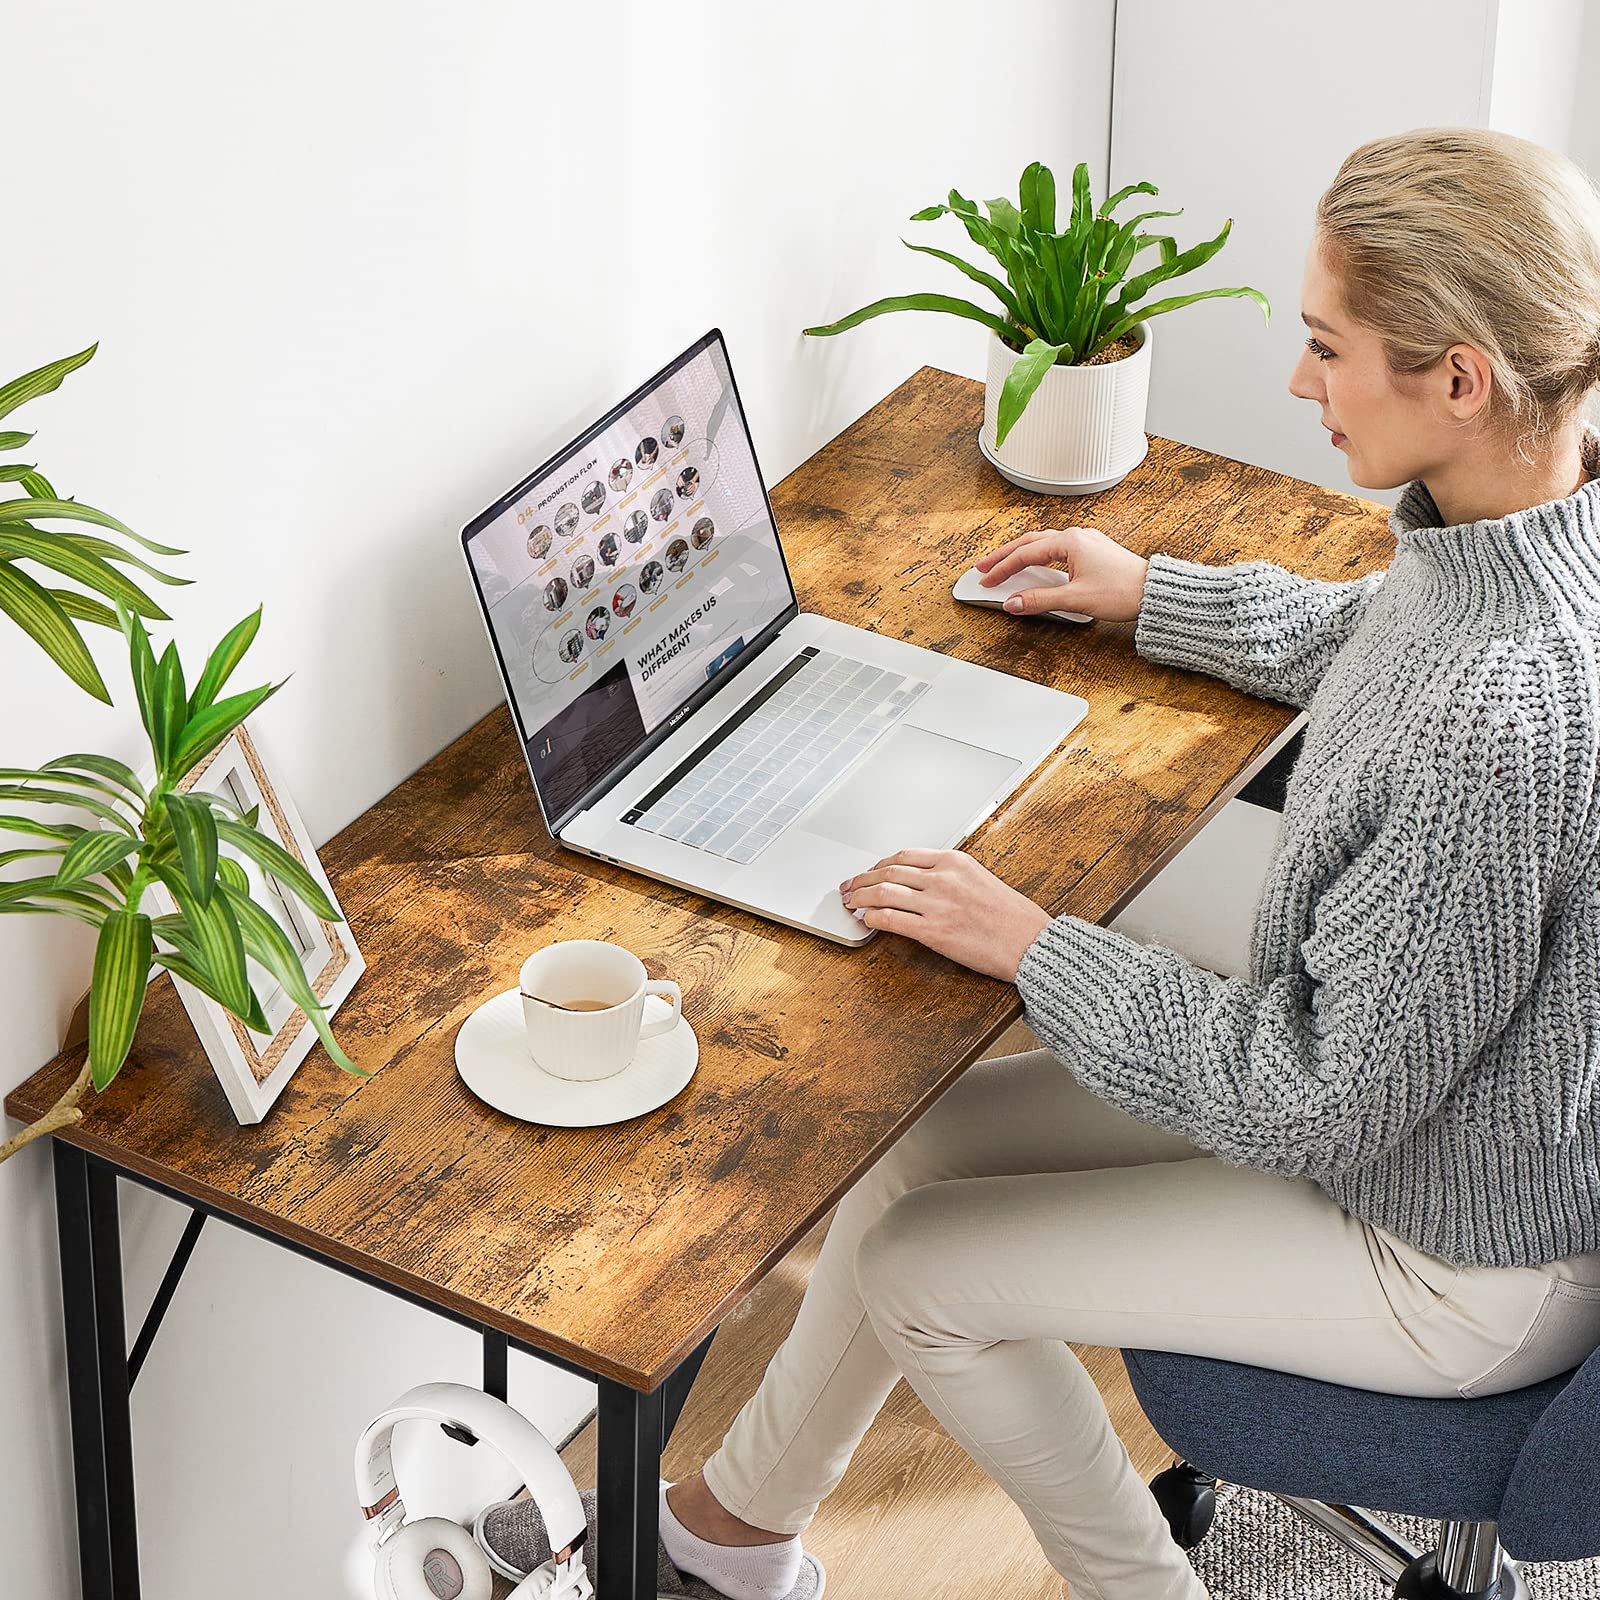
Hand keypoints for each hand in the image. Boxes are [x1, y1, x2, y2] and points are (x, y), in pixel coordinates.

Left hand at [840, 849, 1050, 980]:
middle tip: (849, 887)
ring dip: (860, 897)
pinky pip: (891, 919)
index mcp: (955, 862)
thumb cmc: (1013, 918)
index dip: (879, 864)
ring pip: (883, 892)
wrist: (1031, 943)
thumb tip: (920, 883)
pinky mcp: (933, 931)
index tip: (869, 872)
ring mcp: (937, 904)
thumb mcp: (981, 880)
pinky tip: (866, 921)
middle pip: (888, 872)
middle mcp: (943, 878)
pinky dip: (872, 918)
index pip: (904, 856)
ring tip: (850, 903)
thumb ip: (950, 877)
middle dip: (861, 879)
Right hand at [976, 524, 1149, 620]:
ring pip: (1043, 544)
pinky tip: (1036, 566)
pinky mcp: (1092, 552)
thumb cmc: (1122, 591)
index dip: (1002, 568)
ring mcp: (1086, 543)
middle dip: (1004, 555)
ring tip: (1004, 564)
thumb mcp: (1075, 598)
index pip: (1025, 554)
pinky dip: (1039, 557)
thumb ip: (1039, 600)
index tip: (987, 580)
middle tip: (984, 566)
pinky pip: (1057, 549)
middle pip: (1030, 542)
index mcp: (1070, 541)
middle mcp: (1077, 536)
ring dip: (1021, 554)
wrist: (1152, 591)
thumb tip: (1013, 603)